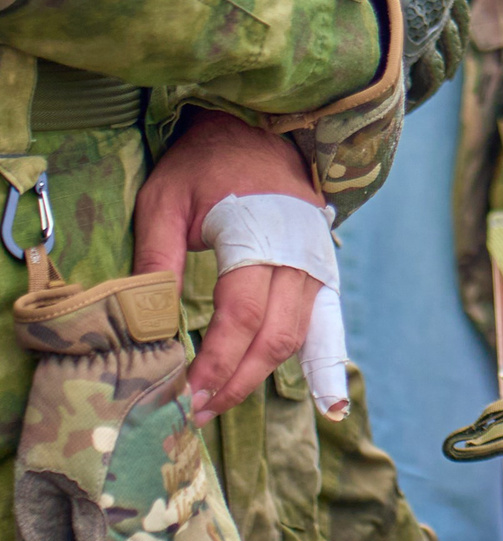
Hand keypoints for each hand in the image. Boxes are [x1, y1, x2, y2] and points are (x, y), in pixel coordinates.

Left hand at [132, 111, 324, 421]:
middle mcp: (299, 256)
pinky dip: (316, 360)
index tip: (187, 392)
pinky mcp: (320, 269)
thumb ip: (156, 260)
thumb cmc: (205, 164)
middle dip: (237, 380)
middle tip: (198, 410)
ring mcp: (317, 263)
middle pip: (275, 337)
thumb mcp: (164, 201)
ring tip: (224, 398)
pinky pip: (321, 322)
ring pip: (299, 336)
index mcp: (261, 237)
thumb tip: (143, 323)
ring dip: (263, 374)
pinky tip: (318, 394)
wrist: (258, 130)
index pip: (242, 316)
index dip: (216, 360)